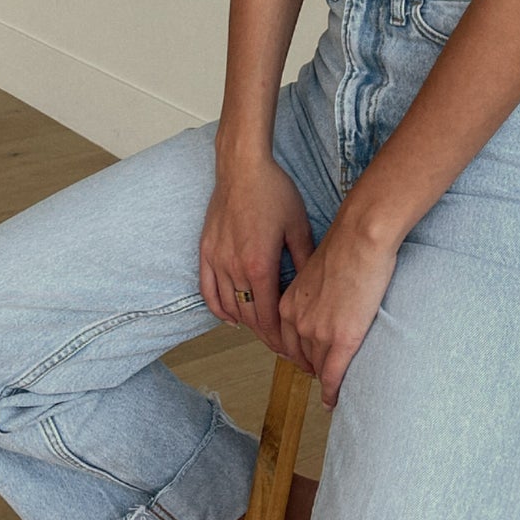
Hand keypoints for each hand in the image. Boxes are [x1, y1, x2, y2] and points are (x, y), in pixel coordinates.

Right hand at [200, 154, 315, 363]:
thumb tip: (314, 291)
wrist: (242, 167)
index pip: (269, 316)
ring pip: (229, 307)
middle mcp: (234, 268)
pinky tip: (232, 318)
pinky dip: (219, 309)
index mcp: (259, 264)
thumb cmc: (274, 192)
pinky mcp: (205, 251)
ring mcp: (216, 260)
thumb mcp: (298, 226)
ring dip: (246, 325)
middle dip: (267, 338)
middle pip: (249, 317)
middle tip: (283, 350)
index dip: (280, 339)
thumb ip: (305, 261)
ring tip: (263, 335)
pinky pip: (207, 291)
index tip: (293, 351)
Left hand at [277, 221, 397, 411]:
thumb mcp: (317, 271)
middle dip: (312, 367)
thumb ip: (315, 291)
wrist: (361, 239)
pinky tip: (334, 400)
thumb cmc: (346, 245)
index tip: (309, 360)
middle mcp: (297, 321)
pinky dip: (333, 392)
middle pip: (303, 357)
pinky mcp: (341, 340)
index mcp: (289, 303)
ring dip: (325, 379)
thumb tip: (326, 298)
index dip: (300, 353)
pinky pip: (333, 375)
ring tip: (334, 387)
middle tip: (323, 374)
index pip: (289, 340)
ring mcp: (318, 333)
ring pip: (319, 367)